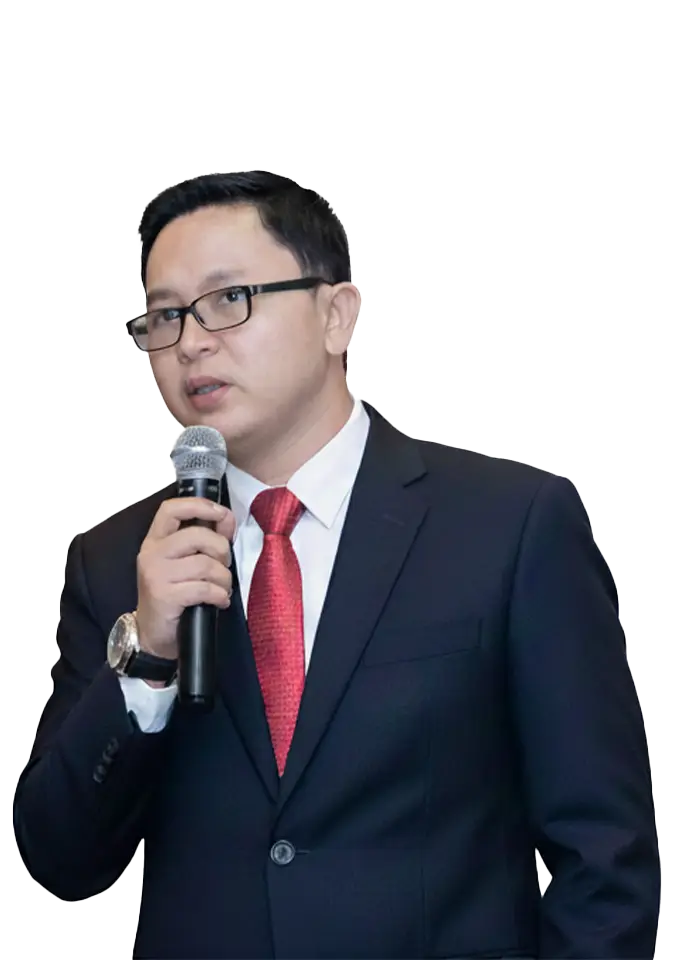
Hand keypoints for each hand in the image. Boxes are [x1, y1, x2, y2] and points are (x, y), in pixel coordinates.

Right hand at [135, 497, 235, 660]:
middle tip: (224, 566)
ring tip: (223, 588)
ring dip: (224, 578)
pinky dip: (219, 595)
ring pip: (205, 564)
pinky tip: (219, 601)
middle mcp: (152, 553)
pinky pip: (204, 588)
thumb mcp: (185, 563)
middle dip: (221, 550)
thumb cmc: (173, 595)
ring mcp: (156, 575)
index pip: (172, 508)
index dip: (199, 505)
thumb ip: (204, 539)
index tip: (221, 513)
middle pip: (197, 535)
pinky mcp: (164, 596)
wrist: (153, 635)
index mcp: (156, 540)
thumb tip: (226, 519)